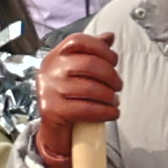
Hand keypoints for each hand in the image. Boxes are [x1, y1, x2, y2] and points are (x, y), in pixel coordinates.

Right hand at [32, 31, 122, 167]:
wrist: (55, 131)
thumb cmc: (70, 99)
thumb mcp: (78, 73)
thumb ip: (92, 54)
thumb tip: (109, 36)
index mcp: (55, 57)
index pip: (78, 41)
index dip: (100, 48)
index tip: (114, 61)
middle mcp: (49, 70)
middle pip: (88, 64)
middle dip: (111, 76)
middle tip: (118, 86)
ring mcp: (49, 90)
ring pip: (90, 88)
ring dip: (110, 96)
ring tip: (114, 102)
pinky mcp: (52, 111)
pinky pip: (86, 109)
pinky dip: (106, 112)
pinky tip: (112, 113)